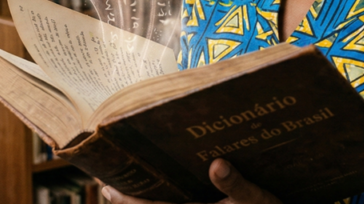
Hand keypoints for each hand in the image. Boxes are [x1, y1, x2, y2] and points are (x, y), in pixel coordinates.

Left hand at [101, 159, 280, 203]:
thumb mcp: (258, 200)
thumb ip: (237, 185)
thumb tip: (217, 164)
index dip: (127, 201)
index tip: (106, 188)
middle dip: (130, 202)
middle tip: (108, 188)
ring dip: (147, 203)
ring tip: (129, 189)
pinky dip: (167, 202)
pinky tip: (166, 193)